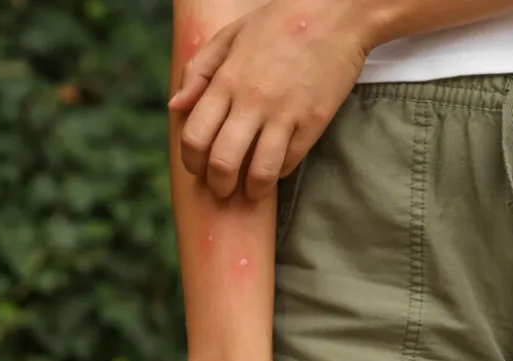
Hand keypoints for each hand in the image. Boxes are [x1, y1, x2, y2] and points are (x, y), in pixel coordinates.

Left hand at [169, 0, 371, 199]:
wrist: (338, 13)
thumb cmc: (279, 22)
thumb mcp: (230, 35)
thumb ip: (198, 71)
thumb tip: (175, 107)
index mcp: (226, 81)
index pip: (194, 136)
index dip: (191, 162)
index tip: (198, 169)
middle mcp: (252, 101)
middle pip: (222, 161)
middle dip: (217, 184)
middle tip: (221, 188)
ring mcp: (284, 114)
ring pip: (258, 172)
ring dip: (249, 190)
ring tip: (249, 191)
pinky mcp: (313, 122)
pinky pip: (289, 162)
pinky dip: (277, 173)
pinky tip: (273, 169)